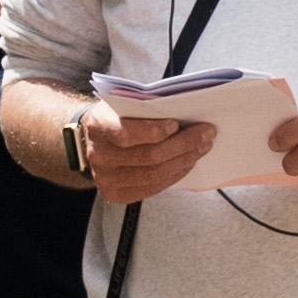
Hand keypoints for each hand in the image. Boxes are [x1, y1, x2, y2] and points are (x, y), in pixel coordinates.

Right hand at [46, 97, 214, 205]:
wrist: (91, 140)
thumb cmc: (115, 117)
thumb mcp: (122, 103)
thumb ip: (145, 107)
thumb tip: (185, 109)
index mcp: (98, 127)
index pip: (127, 133)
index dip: (154, 130)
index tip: (176, 123)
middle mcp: (99, 156)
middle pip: (149, 156)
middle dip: (183, 145)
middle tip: (206, 133)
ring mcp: (106, 179)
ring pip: (154, 174)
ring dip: (184, 160)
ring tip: (203, 147)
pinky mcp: (116, 194)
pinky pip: (152, 188)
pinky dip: (174, 175)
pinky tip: (188, 163)